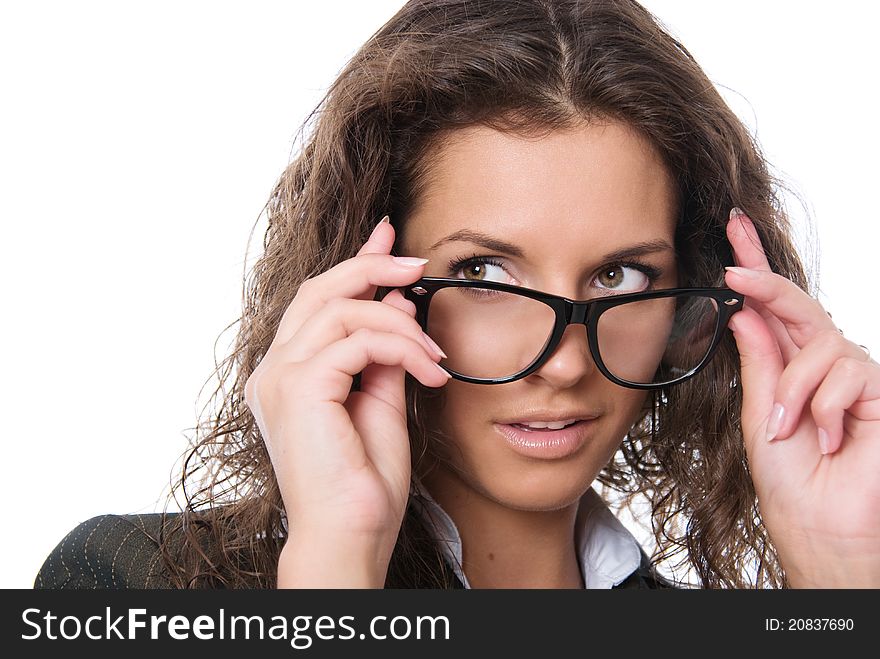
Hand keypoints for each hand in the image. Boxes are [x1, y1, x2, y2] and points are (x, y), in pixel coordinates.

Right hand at [243, 217, 449, 584]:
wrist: (352, 535)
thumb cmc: (364, 482)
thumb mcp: (381, 401)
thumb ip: (384, 352)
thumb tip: (396, 303)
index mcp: (288, 375)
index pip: (317, 302)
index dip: (355, 263)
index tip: (390, 238)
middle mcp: (274, 371)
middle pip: (320, 290)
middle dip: (373, 266)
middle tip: (418, 265)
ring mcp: (280, 377)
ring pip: (341, 308)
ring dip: (399, 321)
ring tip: (436, 352)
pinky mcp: (299, 387)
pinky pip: (357, 339)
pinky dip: (401, 346)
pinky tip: (429, 370)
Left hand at [724, 207, 879, 587]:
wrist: (823, 529)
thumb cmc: (791, 482)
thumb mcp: (760, 416)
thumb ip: (761, 362)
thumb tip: (744, 311)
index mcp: (786, 368)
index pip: (770, 311)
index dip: (755, 271)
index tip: (733, 234)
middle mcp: (820, 365)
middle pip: (796, 305)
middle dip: (765, 277)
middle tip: (734, 264)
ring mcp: (852, 376)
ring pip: (816, 345)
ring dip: (793, 390)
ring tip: (789, 430)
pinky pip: (845, 372)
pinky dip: (824, 408)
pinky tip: (825, 440)